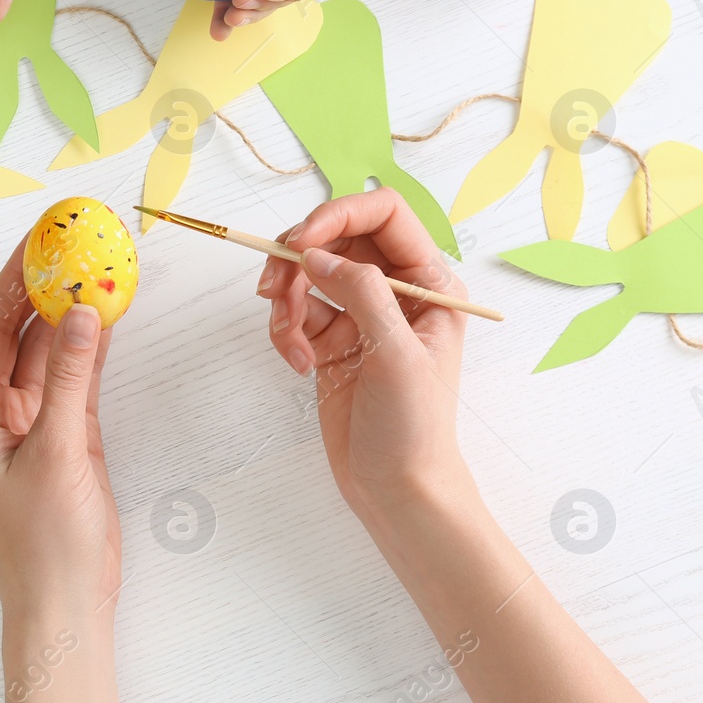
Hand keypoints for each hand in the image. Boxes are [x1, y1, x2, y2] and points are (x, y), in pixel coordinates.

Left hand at [0, 239, 121, 618]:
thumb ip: (68, 379)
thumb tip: (83, 313)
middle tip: (71, 241)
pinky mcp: (64, 437)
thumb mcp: (57, 452)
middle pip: (14, 332)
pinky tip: (108, 314)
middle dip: (42, 288)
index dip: (13, 280)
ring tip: (96, 263)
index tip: (40, 239)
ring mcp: (29, 423)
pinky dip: (90, 348)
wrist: (66, 605)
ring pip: (47, 352)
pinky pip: (72, 378)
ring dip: (70, 313)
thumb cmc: (45, 543)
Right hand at [256, 189, 466, 514]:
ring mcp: (359, 314)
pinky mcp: (329, 340)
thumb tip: (314, 254)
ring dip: (285, 300)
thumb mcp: (396, 353)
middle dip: (298, 259)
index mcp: (428, 282)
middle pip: (335, 238)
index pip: (383, 214)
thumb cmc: (414, 427)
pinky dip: (284, 332)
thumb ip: (360, 293)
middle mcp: (394, 290)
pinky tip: (297, 364)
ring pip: (306, 274)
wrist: (396, 488)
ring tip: (290, 340)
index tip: (301, 241)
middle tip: (273, 289)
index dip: (338, 214)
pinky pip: (294, 312)